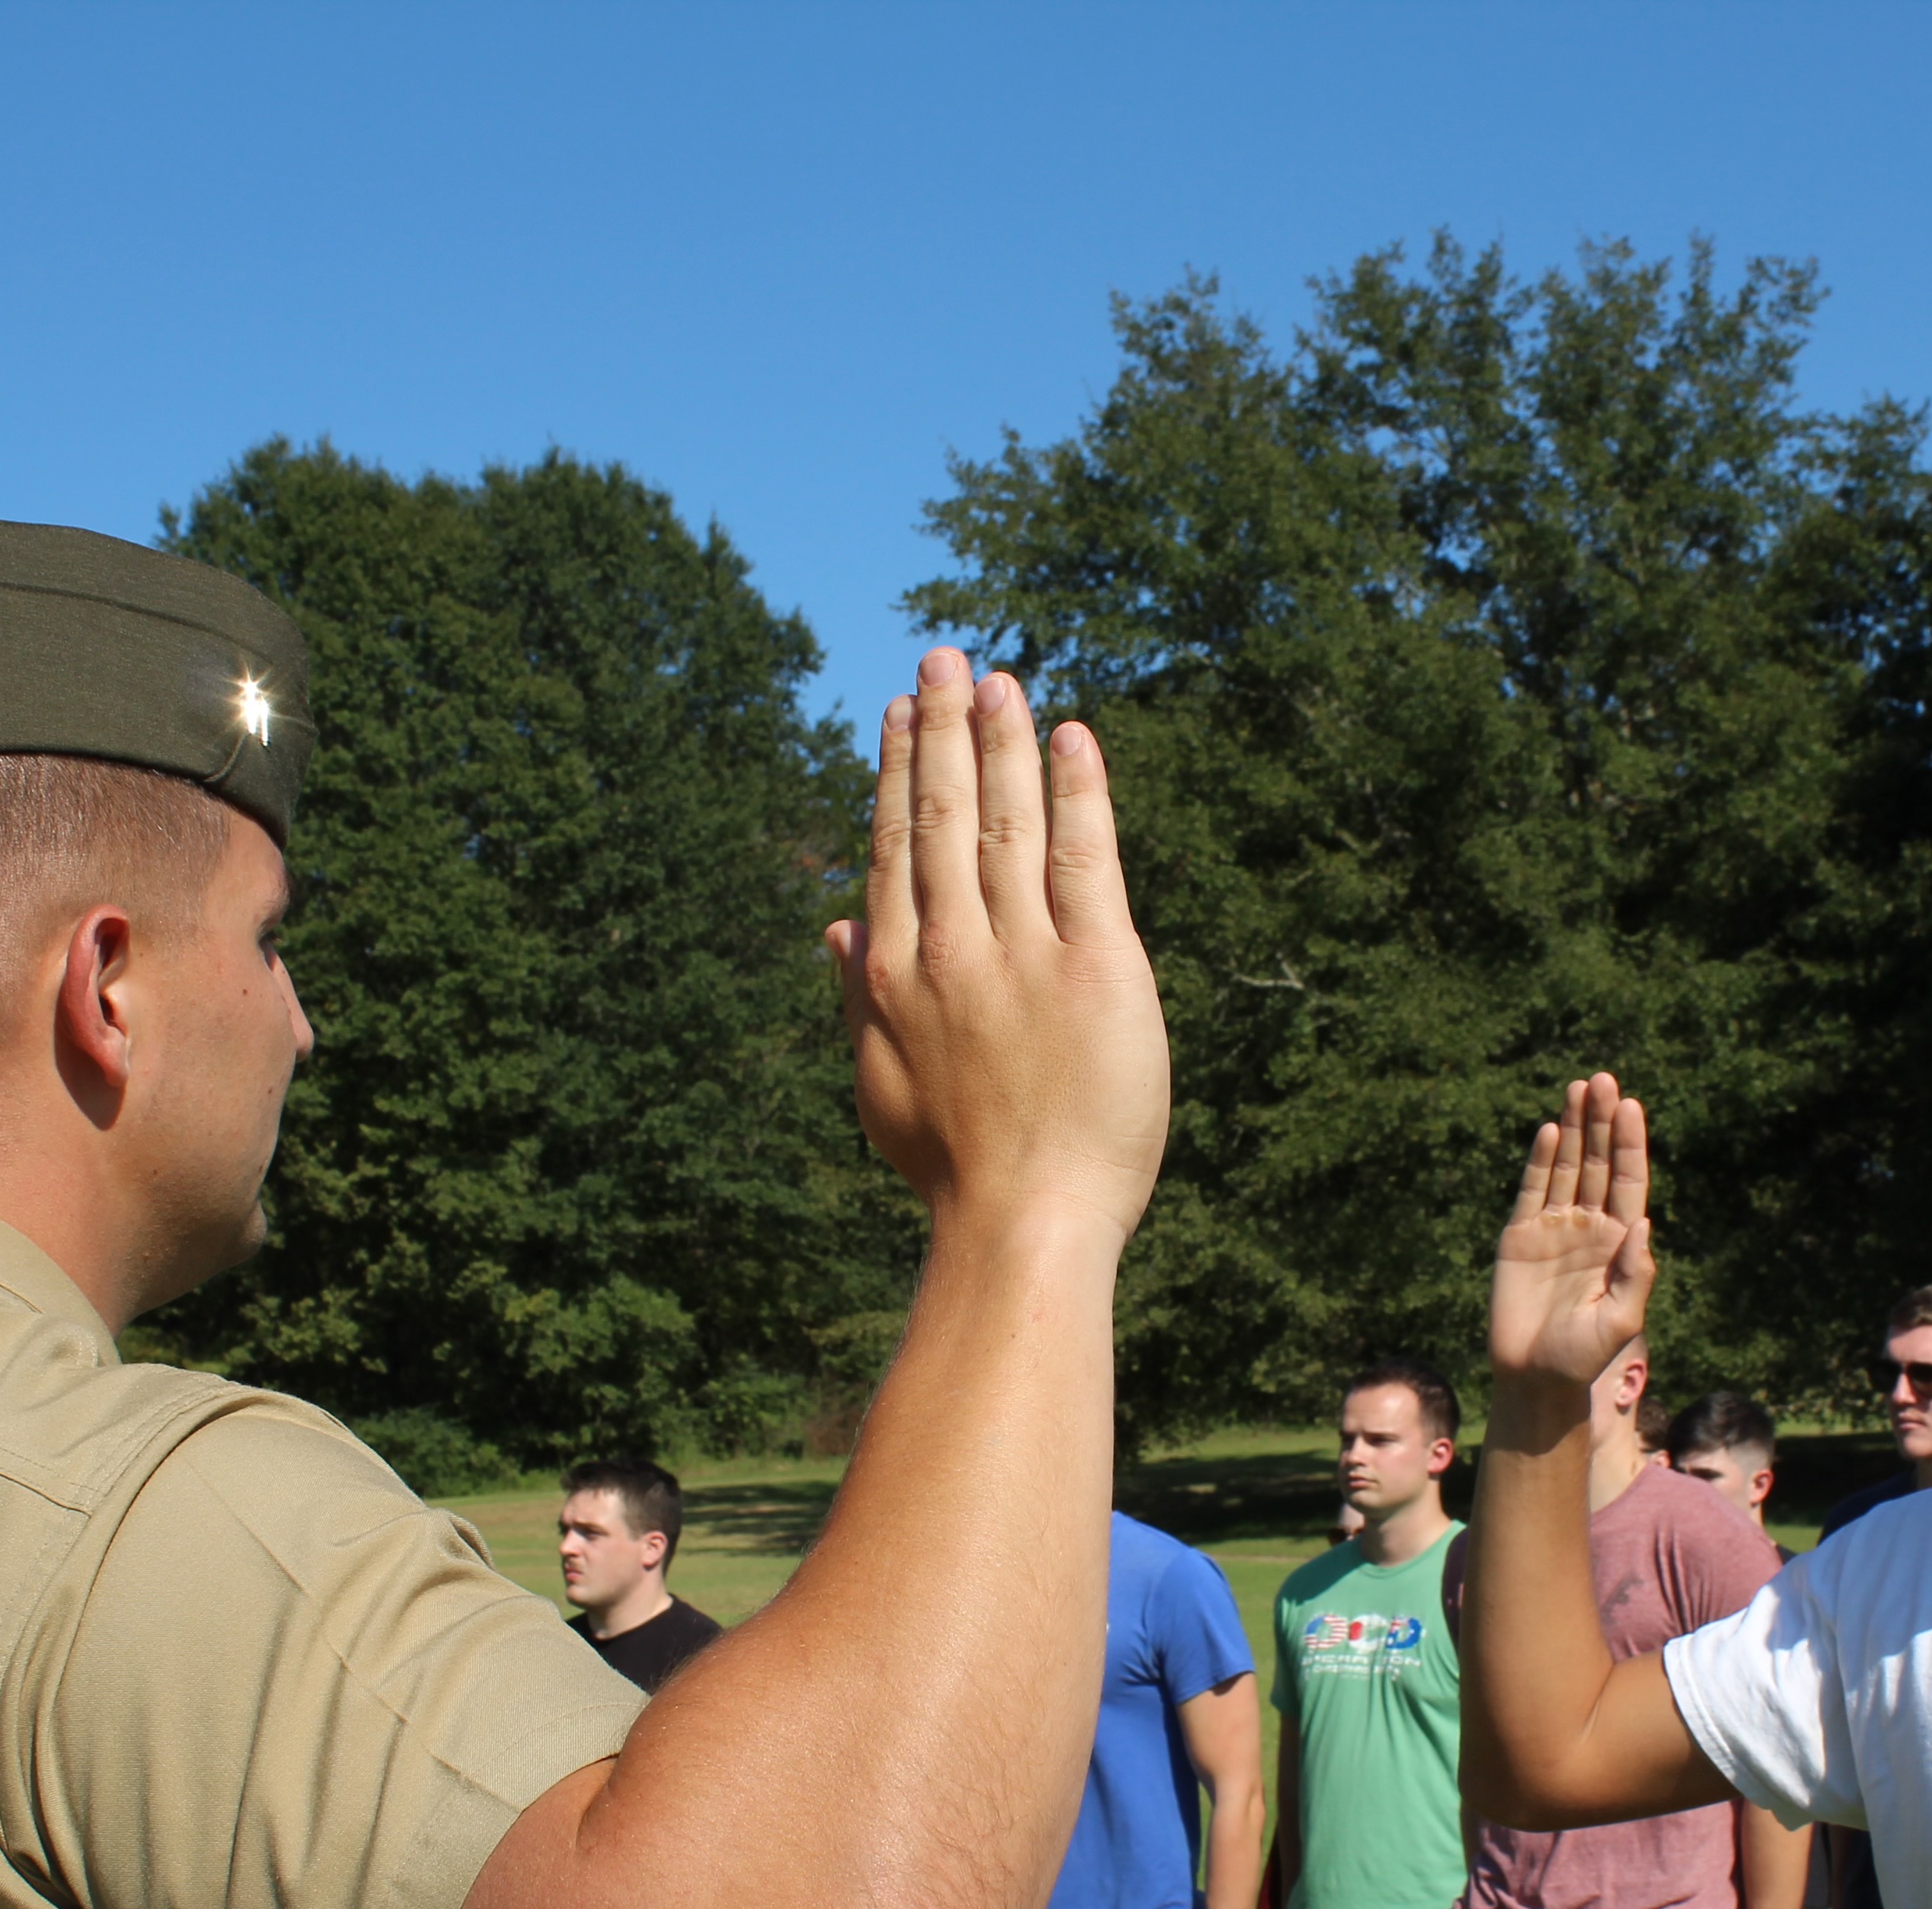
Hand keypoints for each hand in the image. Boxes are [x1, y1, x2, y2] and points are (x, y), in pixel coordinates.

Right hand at [826, 652, 1168, 1245]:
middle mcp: (952, 952)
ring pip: (1006, 822)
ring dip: (1003, 743)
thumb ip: (854, 998)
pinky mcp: (1099, 968)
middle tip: (949, 658)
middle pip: (945, 816)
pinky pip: (1084, 859)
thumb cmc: (957, 1172)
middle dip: (945, 730)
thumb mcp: (879, 1088)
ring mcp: (1024, 956)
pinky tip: (1072, 737)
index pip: (896, 849)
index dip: (898, 773)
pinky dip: (1077, 792)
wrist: (1023, 1228)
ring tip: (1002, 679)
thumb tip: (833, 922)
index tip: (903, 712)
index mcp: (895, 977)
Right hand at [1488, 1073, 1653, 1392]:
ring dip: (1574, 1127)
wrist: (1534, 1378)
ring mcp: (1554, 1229)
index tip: (1631, 1106)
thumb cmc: (1583, 1357)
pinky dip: (1541, 1160)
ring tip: (1580, 1087)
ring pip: (1567, 1167)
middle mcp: (1589, 1228)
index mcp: (1619, 1243)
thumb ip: (1635, 1275)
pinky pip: (1533, 1190)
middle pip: (1598, 1163)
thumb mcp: (1621, 1322)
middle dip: (1601, 1122)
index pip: (1628, 1181)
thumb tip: (1644, 1222)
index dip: (1629, 1143)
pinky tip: (1550, 1130)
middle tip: (1604, 1080)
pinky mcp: (1520, 1237)